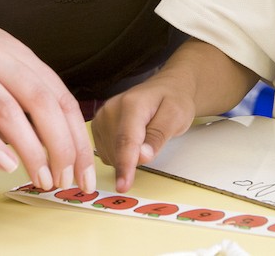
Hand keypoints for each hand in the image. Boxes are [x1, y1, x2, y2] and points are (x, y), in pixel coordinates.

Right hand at [0, 0, 95, 193]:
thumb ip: (26, 84)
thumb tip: (58, 128)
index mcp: (16, 52)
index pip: (58, 95)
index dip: (76, 135)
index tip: (83, 170)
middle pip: (39, 101)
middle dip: (60, 145)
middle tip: (65, 180)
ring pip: (5, 109)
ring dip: (28, 147)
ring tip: (40, 178)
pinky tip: (3, 164)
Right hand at [92, 76, 196, 192]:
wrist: (165, 88)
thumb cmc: (173, 101)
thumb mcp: (176, 117)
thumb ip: (158, 136)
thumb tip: (142, 157)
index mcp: (132, 104)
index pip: (126, 140)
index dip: (125, 165)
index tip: (123, 186)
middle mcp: (111, 108)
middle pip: (116, 150)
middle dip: (133, 160)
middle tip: (154, 141)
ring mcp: (101, 117)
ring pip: (109, 154)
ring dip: (126, 158)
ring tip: (144, 137)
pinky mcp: (97, 126)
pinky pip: (106, 153)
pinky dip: (119, 155)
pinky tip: (132, 142)